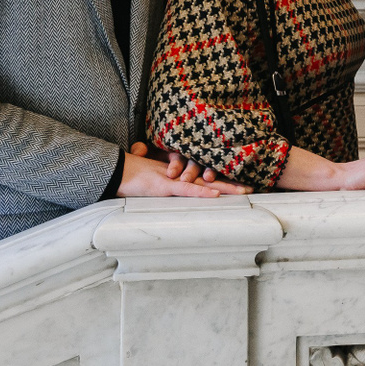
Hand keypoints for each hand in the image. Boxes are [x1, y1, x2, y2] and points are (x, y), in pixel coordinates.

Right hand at [117, 147, 249, 197]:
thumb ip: (161, 178)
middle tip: (252, 187)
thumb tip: (165, 178)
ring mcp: (172, 178)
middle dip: (231, 183)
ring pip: (203, 183)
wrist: (112, 170)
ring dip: (224, 187)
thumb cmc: (129, 173)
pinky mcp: (164, 186)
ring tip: (243, 192)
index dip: (221, 177)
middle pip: (209, 177)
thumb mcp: (149, 178)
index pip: (203, 174)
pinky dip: (200, 193)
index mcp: (178, 171)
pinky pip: (186, 190)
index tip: (239, 181)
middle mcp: (179, 172)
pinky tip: (215, 195)